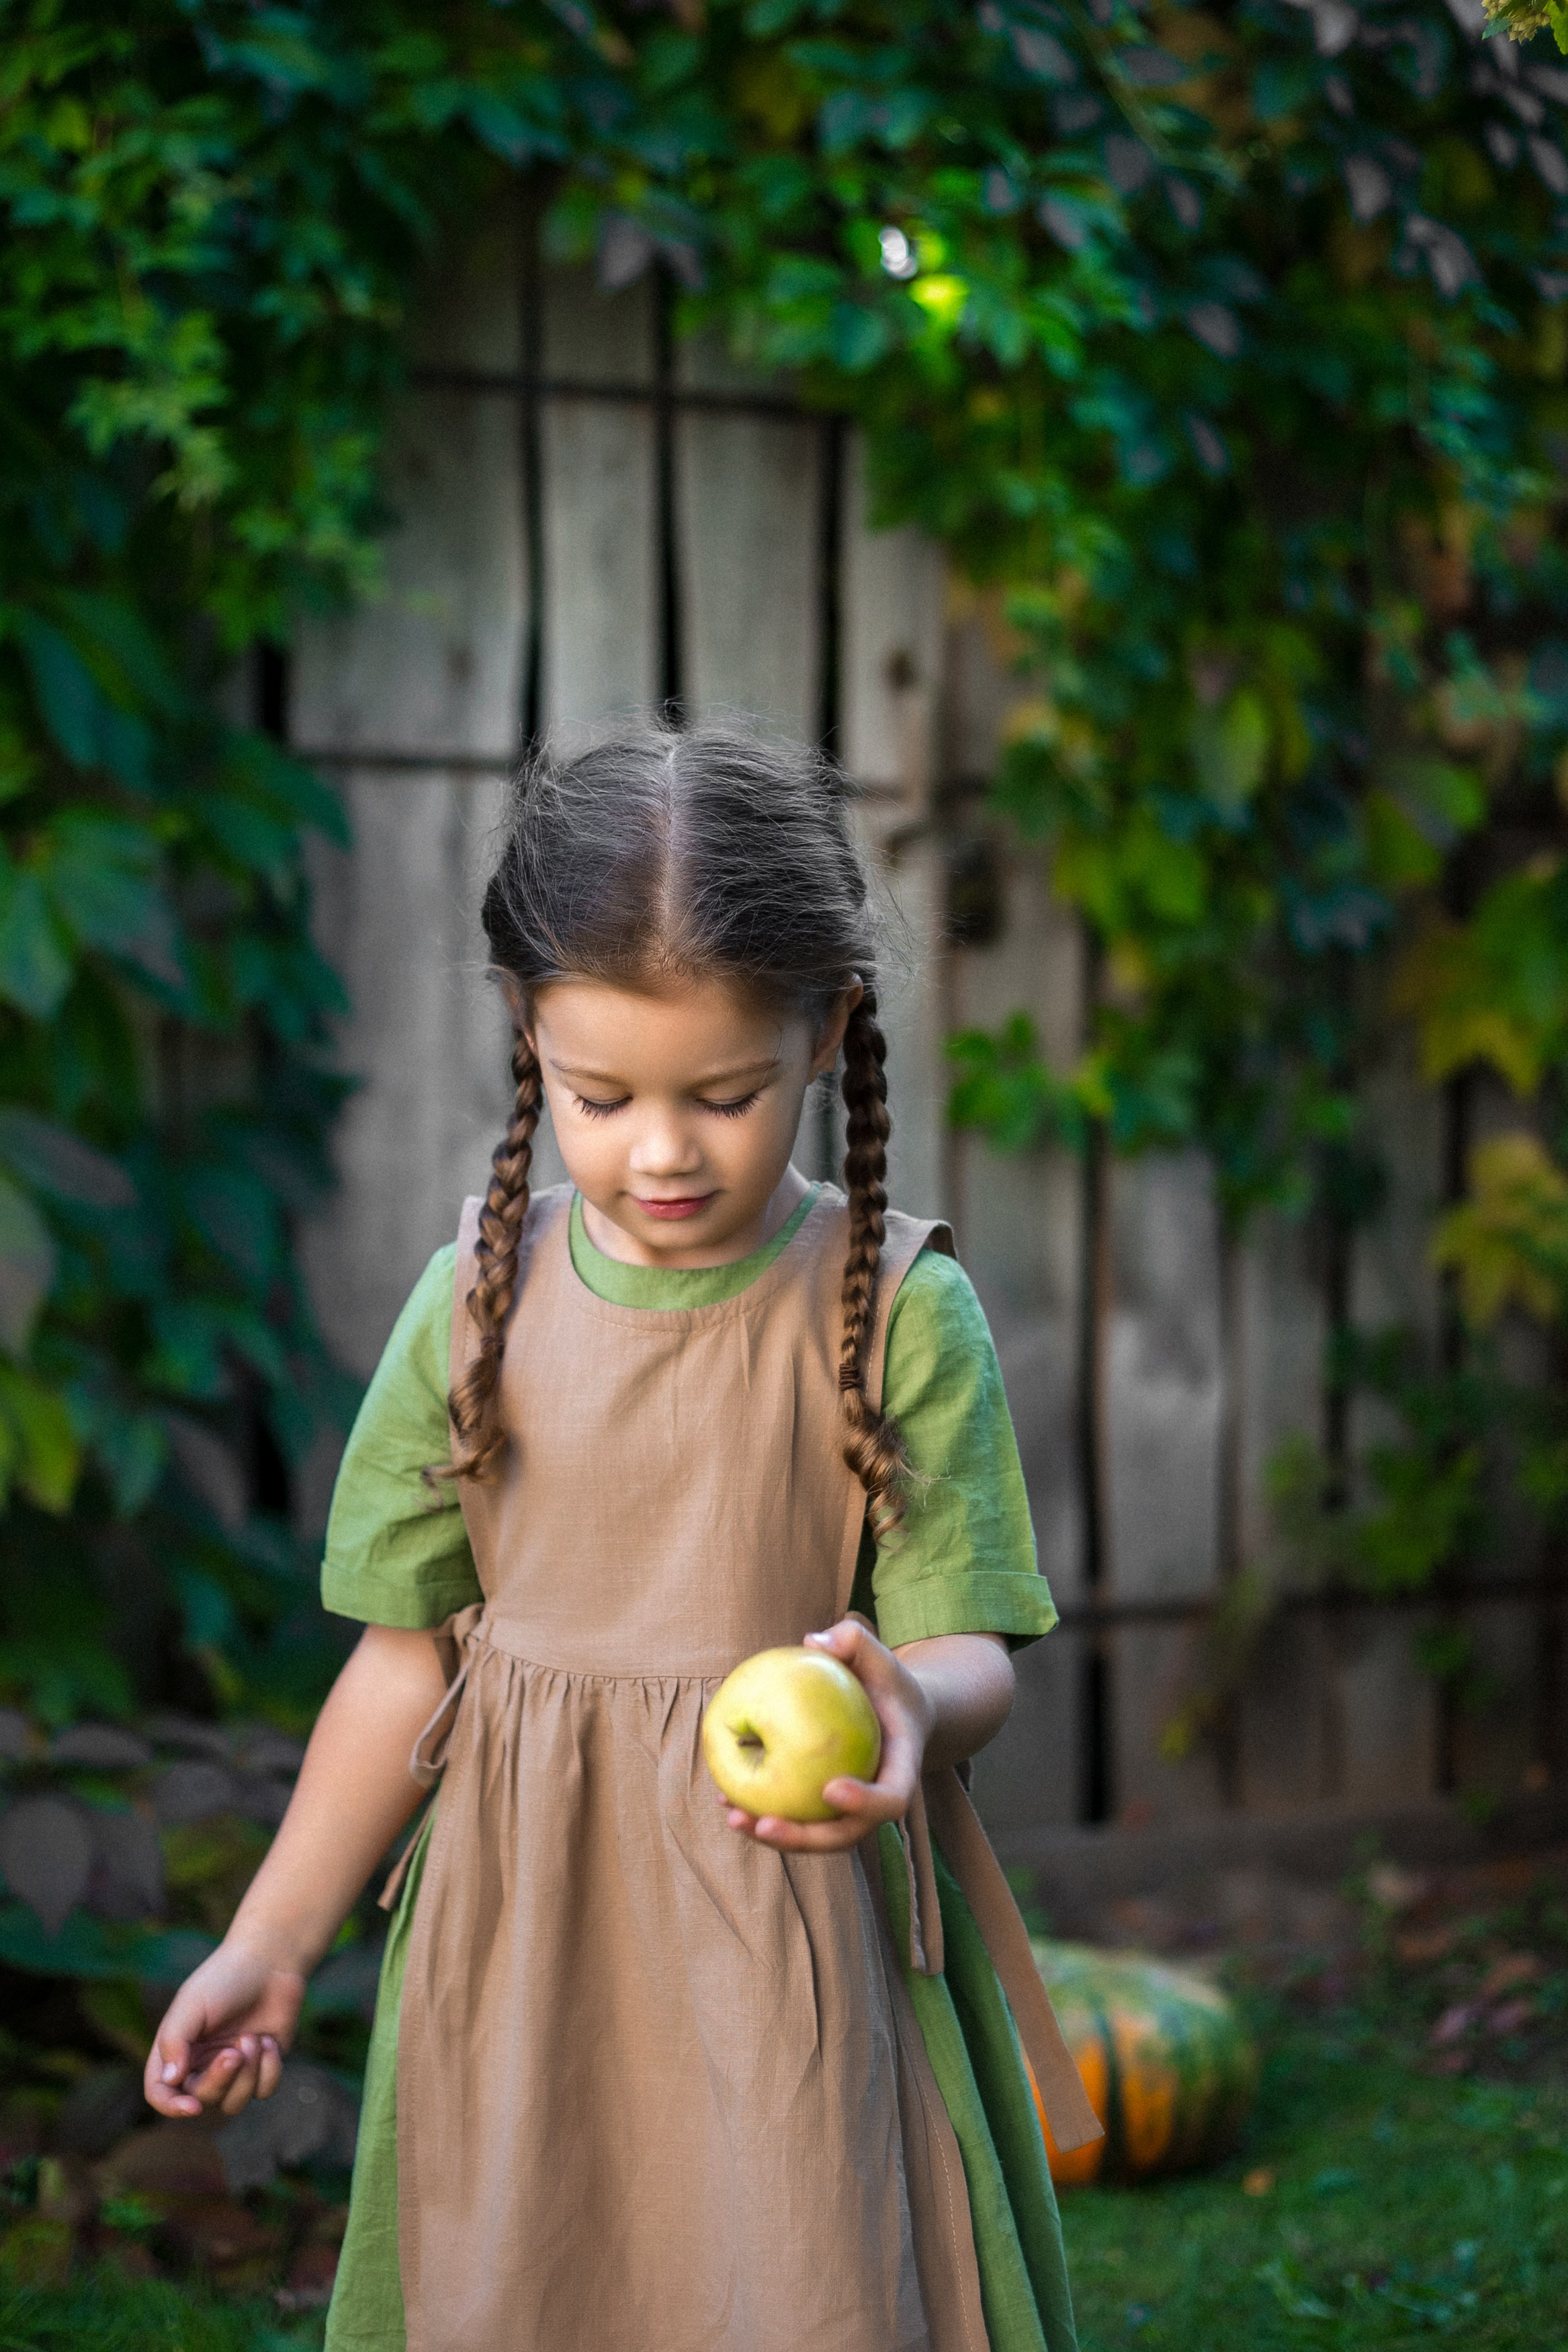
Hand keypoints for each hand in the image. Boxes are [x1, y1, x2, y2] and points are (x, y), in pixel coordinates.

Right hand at [142, 1938, 305, 2119]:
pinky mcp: (262, 2066)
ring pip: (234, 2102)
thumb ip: (174, 2042)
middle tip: (235, 2052)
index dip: (171, 2107)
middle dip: (220, 2080)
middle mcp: (202, 2063)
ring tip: (254, 2038)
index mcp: (177, 2050)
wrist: (271, 1961)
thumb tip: (170, 2081)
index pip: (160, 2093)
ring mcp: (234, 2068)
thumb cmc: (225, 1979)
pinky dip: (269, 2070)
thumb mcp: (191, 2004)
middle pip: (201, 2099)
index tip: (192, 2107)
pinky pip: (263, 2091)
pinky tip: (270, 2041)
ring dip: (247, 2074)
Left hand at [721, 1617, 932, 1853]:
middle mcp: (874, 1801)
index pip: (890, 1799)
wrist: (893, 1711)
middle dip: (804, 1838)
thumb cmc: (884, 1681)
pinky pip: (795, 1817)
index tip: (831, 1788)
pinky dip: (762, 1812)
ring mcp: (849, 1809)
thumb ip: (854, 1640)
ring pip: (814, 1836)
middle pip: (845, 1834)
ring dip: (775, 1836)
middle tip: (765, 1824)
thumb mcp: (878, 1656)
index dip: (864, 1802)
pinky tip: (725, 1801)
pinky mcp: (823, 1807)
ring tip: (734, 1818)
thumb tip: (812, 1642)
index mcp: (899, 1771)